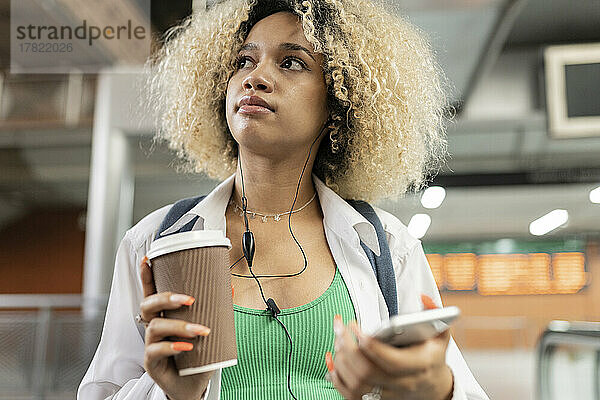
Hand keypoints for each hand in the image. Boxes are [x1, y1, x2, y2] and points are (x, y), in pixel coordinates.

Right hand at [139, 256, 212, 399]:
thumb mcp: (207, 327)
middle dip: (167, 298)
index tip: (148, 259)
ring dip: (180, 326)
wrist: (192, 383)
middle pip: (148, 304)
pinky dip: (172, 346)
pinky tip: (186, 346)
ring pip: (156, 327)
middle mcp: (154, 326)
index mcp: (165, 314)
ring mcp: (151, 344)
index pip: (152, 291)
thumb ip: (216, 308)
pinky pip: (156, 350)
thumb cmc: (196, 353)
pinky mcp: (152, 362)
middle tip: (190, 299)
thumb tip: (231, 286)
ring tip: (200, 331)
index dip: (147, 275)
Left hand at [325, 295, 453, 399]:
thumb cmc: (432, 355)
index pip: (390, 360)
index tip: (354, 325)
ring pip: (356, 384)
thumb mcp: (441, 334)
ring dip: (341, 361)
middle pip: (367, 372)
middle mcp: (404, 384)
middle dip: (348, 349)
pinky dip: (336, 377)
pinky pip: (349, 395)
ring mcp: (389, 396)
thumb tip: (423, 297)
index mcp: (420, 366)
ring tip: (338, 339)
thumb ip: (435, 313)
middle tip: (340, 328)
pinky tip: (332, 358)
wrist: (433, 388)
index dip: (368, 343)